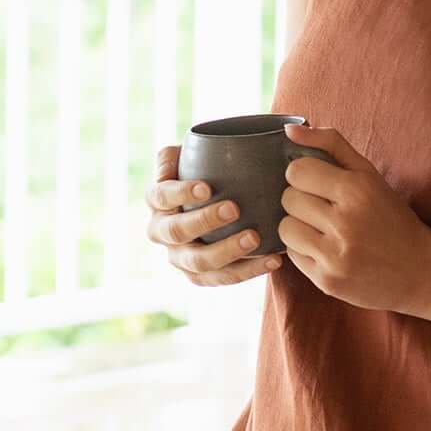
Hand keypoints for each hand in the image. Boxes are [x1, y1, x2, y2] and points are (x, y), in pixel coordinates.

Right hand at [144, 143, 283, 285]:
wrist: (218, 201)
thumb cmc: (205, 172)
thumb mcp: (190, 155)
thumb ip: (181, 152)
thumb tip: (170, 165)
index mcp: (157, 200)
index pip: (160, 196)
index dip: (179, 193)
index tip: (206, 188)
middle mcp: (162, 232)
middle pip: (176, 232)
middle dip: (204, 221)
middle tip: (234, 209)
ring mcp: (180, 258)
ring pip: (198, 263)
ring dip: (227, 251)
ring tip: (255, 238)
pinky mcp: (202, 276)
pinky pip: (223, 278)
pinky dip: (249, 271)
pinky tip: (274, 259)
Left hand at [279, 124, 430, 316]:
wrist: (420, 270)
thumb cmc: (391, 217)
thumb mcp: (369, 175)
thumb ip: (330, 144)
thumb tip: (288, 130)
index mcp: (357, 190)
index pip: (297, 171)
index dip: (303, 174)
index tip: (317, 182)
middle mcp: (345, 223)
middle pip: (289, 199)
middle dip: (301, 200)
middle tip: (323, 207)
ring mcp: (335, 255)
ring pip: (285, 228)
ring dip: (298, 226)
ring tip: (321, 229)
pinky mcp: (327, 281)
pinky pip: (292, 256)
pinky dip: (304, 250)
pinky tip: (326, 249)